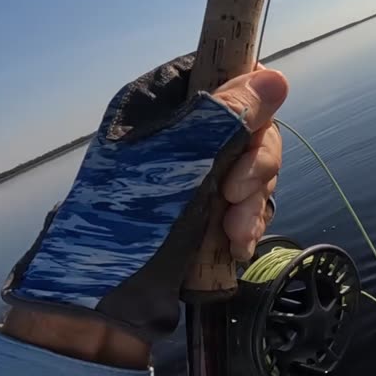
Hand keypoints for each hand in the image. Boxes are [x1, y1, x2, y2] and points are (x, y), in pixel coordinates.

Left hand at [1, 54, 288, 360]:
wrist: (99, 300)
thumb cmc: (128, 219)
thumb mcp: (180, 160)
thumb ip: (229, 116)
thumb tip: (276, 77)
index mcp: (161, 105)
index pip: (223, 75)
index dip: (250, 97)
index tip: (257, 127)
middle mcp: (180, 134)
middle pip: (249, 127)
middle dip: (256, 166)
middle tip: (237, 195)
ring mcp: (194, 176)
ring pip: (253, 171)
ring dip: (253, 203)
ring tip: (234, 235)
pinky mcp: (205, 213)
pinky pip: (246, 205)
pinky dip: (247, 225)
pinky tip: (235, 247)